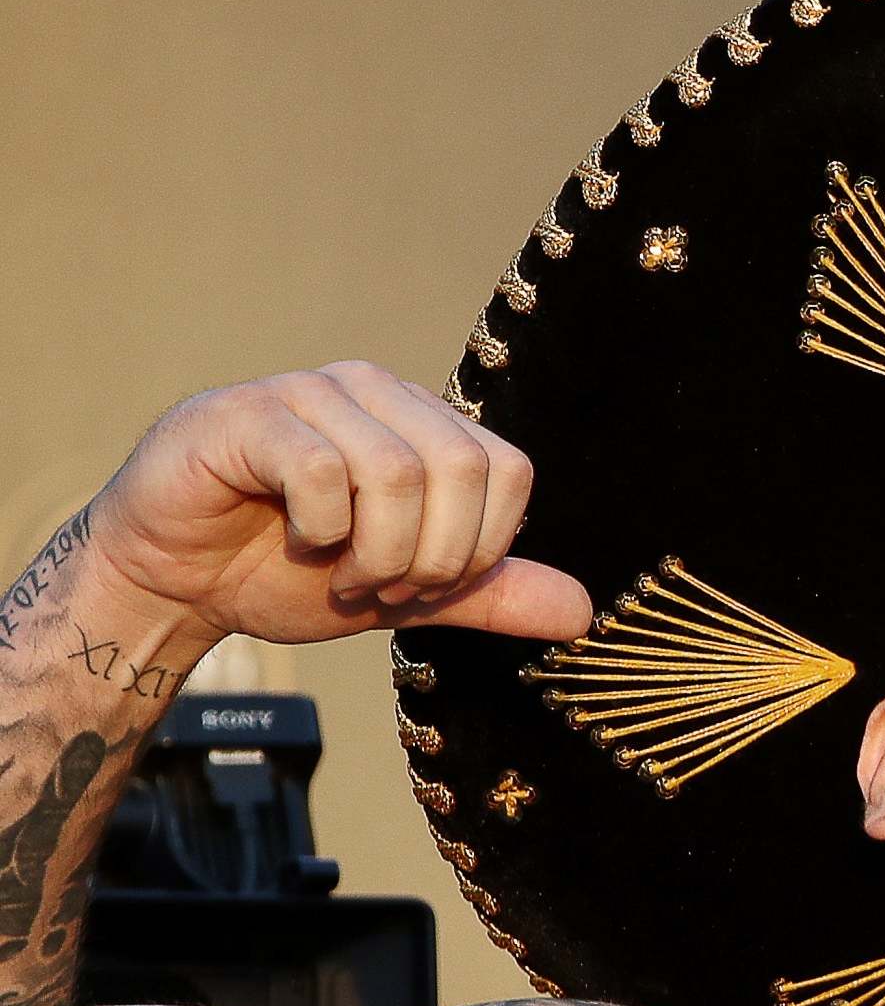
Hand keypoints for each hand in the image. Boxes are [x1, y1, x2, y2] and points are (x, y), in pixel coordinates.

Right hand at [83, 361, 590, 648]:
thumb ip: (490, 595)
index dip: (478, 549)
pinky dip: (323, 529)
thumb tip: (583, 612)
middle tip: (384, 588)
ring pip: (398, 471)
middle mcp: (377, 393)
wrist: (179, 583)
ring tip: (342, 574)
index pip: (509, 473)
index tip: (425, 587)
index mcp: (426, 423)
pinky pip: (321, 467)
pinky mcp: (247, 415)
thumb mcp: (410, 594)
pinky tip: (300, 544)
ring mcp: (310, 394)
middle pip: (464, 469)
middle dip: (432, 558)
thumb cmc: (290, 573)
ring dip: (376, 552)